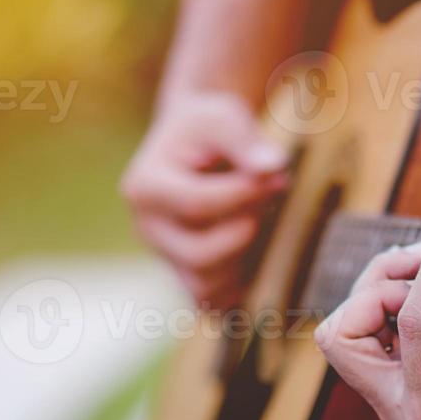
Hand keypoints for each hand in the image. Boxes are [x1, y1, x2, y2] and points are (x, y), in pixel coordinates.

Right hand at [121, 93, 288, 305]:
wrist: (195, 141)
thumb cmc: (207, 128)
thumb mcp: (222, 117)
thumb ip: (245, 141)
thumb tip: (272, 168)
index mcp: (144, 188)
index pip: (198, 205)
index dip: (244, 194)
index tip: (276, 175)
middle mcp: (147, 229)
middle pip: (200, 254)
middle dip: (246, 228)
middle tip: (270, 197)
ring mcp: (165, 256)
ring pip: (206, 286)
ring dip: (245, 258)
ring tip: (259, 219)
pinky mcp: (185, 273)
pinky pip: (211, 302)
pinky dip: (238, 288)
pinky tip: (258, 255)